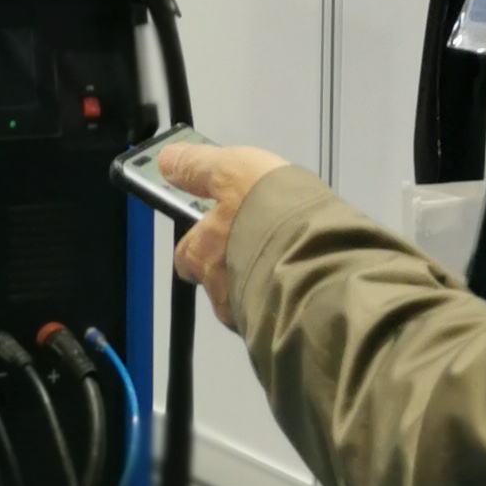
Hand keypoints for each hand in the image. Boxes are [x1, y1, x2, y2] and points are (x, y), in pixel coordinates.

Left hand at [159, 139, 288, 331]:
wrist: (319, 256)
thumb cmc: (269, 211)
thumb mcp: (230, 170)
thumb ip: (198, 167)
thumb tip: (165, 161)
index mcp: (199, 254)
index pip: (184, 257)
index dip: (196, 245)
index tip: (211, 234)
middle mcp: (217, 289)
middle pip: (216, 283)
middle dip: (231, 268)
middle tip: (256, 246)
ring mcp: (249, 313)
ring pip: (247, 300)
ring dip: (260, 285)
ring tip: (285, 263)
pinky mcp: (281, 325)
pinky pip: (278, 313)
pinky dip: (285, 300)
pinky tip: (304, 280)